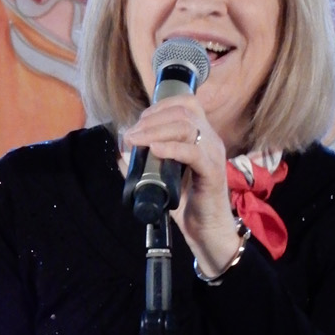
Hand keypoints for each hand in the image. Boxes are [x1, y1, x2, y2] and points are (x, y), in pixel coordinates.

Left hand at [122, 96, 240, 272]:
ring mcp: (213, 154)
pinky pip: (193, 153)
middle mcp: (210, 139)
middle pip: (183, 112)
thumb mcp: (163, 177)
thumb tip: (121, 152)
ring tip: (136, 141)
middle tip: (132, 135)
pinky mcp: (212, 172)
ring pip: (187, 127)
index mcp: (202, 135)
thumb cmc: (187, 203)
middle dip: (152, 119)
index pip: (186, 104)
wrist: (207, 230)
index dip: (159, 107)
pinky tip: (155, 150)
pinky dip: (172, 148)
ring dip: (156, 131)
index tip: (139, 122)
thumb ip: (144, 163)